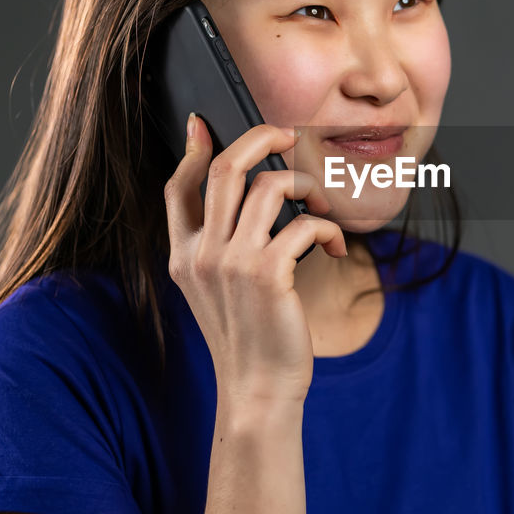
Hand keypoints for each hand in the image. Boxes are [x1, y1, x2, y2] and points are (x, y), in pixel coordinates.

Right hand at [163, 115, 346, 404]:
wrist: (257, 390)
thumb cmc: (248, 338)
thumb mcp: (216, 290)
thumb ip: (219, 246)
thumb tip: (240, 198)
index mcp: (184, 256)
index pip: (179, 186)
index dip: (192, 148)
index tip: (205, 123)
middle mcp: (202, 254)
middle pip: (226, 168)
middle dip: (261, 137)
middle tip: (288, 136)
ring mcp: (232, 263)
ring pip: (271, 187)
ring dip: (306, 185)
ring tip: (320, 203)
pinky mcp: (268, 275)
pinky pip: (304, 224)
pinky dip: (327, 228)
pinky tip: (334, 244)